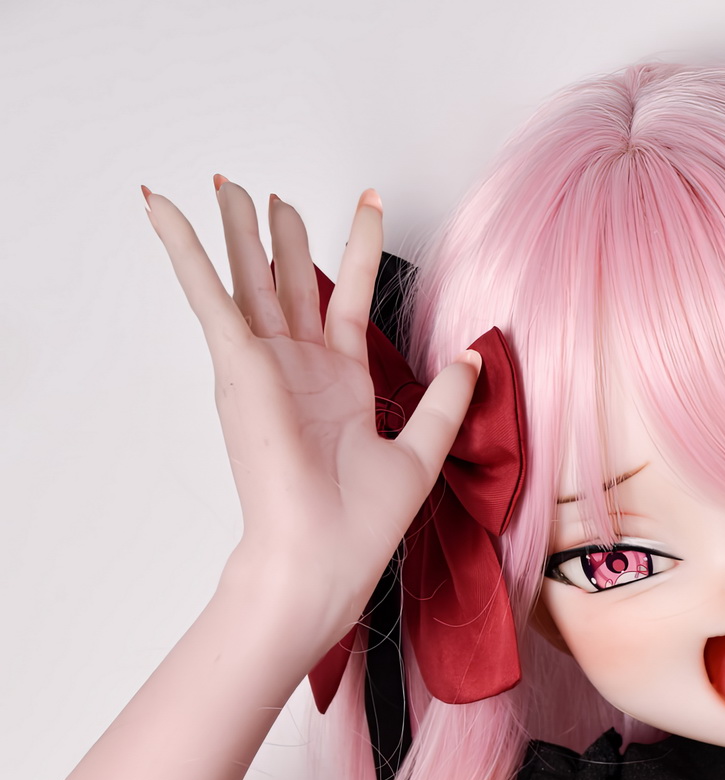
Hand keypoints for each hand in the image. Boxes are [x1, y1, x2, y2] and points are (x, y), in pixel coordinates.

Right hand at [142, 178, 479, 647]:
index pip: (346, 297)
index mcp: (339, 384)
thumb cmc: (359, 526)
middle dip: (281, 233)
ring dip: (236, 228)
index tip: (367, 202)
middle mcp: (297, 369)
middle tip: (273, 194)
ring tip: (228, 182)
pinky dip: (180, 245)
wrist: (322, 558)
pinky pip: (204, 291)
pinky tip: (160, 204)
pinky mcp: (236, 364)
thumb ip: (445, 402)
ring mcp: (264, 364)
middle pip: (287, 280)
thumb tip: (471, 358)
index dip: (357, 248)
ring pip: (247, 275)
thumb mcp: (421, 453)